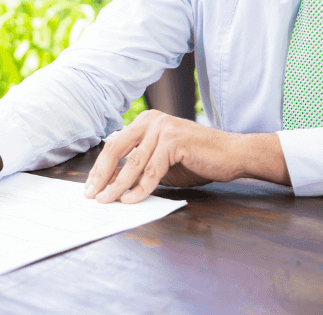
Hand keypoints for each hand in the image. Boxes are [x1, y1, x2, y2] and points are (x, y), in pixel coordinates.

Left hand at [85, 110, 289, 203]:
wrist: (232, 155)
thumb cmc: (197, 160)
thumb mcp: (162, 163)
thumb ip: (139, 167)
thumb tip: (112, 183)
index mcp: (145, 122)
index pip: (114, 145)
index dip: (100, 167)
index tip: (90, 186)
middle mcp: (151, 120)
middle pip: (116, 149)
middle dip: (101, 175)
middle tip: (92, 195)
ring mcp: (163, 129)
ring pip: (133, 162)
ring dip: (117, 185)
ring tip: (107, 201)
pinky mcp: (174, 141)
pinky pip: (152, 170)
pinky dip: (140, 188)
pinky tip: (131, 200)